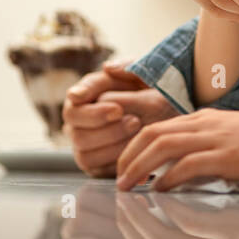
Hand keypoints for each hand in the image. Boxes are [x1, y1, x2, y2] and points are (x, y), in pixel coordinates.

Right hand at [65, 59, 179, 177]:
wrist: (164, 111)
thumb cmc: (146, 89)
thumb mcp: (140, 74)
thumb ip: (126, 68)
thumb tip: (108, 68)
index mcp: (83, 95)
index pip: (75, 104)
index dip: (93, 110)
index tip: (117, 109)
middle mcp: (78, 122)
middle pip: (77, 133)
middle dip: (108, 130)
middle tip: (134, 121)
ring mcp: (83, 145)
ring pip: (86, 154)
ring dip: (113, 145)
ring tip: (137, 132)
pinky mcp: (94, 165)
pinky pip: (98, 170)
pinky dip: (117, 160)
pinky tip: (135, 149)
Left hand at [115, 109, 238, 191]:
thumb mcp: (236, 139)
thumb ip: (212, 149)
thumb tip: (190, 170)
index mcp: (206, 118)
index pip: (158, 127)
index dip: (135, 145)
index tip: (124, 165)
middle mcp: (206, 124)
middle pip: (152, 133)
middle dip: (128, 155)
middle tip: (117, 177)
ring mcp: (216, 138)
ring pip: (162, 145)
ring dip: (139, 166)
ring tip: (128, 185)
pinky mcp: (228, 156)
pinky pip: (188, 164)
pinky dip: (168, 177)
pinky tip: (159, 189)